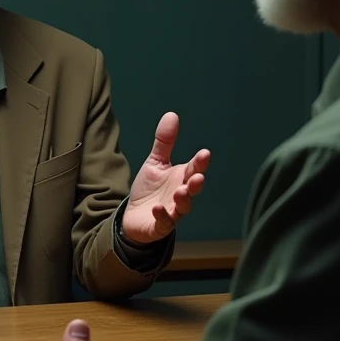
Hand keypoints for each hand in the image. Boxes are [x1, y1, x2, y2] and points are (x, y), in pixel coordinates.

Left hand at [121, 112, 209, 243]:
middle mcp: (180, 195)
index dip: (200, 162)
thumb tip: (172, 114)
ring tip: (180, 192)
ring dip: (183, 200)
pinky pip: (164, 223)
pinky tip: (157, 208)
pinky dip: (162, 216)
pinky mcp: (159, 226)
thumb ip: (165, 142)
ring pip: (182, 207)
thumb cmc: (150, 189)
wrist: (135, 216)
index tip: (205, 153)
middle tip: (198, 177)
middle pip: (193, 189)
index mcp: (181, 178)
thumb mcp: (155, 162)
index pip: (194, 168)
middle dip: (196, 183)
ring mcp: (172, 212)